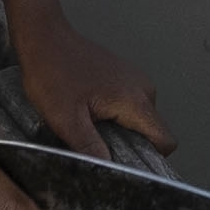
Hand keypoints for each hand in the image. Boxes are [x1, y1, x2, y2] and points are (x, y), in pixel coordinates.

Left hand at [17, 16, 166, 155]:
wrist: (44, 37)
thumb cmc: (52, 72)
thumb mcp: (66, 120)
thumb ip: (91, 149)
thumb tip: (109, 172)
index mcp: (135, 100)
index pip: (165, 141)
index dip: (150, 159)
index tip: (125, 164)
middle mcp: (142, 88)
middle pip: (152, 132)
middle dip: (129, 145)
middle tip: (96, 142)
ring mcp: (134, 80)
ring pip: (139, 120)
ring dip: (119, 129)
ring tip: (88, 123)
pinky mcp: (124, 76)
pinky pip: (129, 106)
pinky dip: (114, 115)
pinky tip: (88, 111)